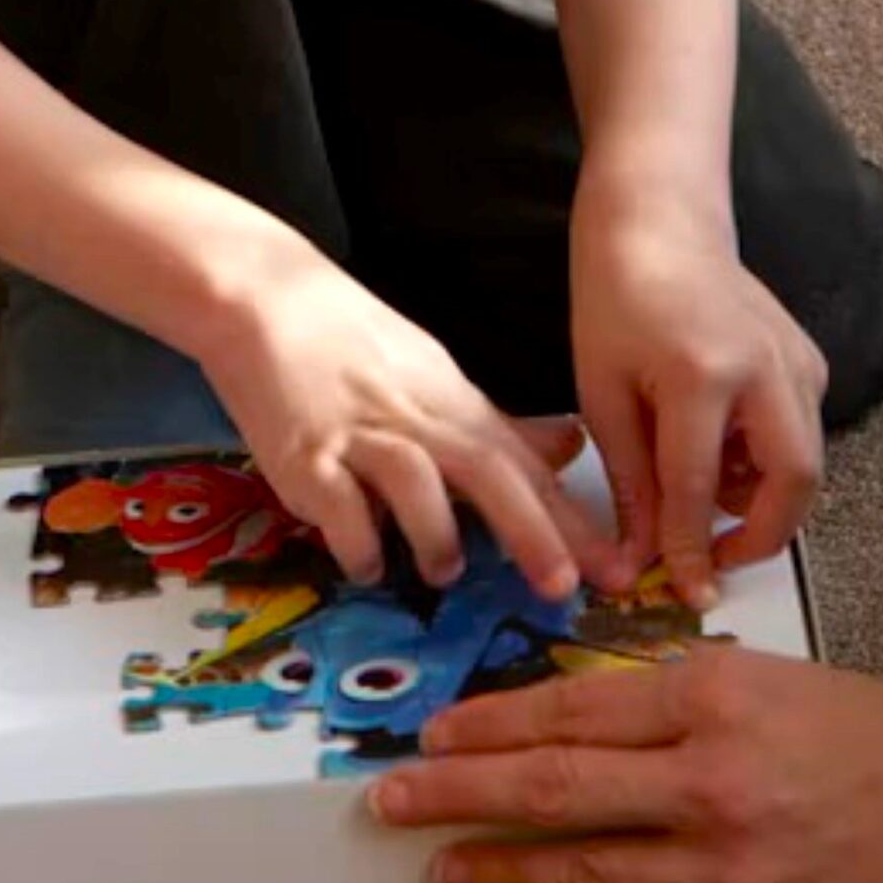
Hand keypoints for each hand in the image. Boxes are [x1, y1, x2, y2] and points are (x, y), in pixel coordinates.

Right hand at [199, 253, 613, 594]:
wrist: (264, 295)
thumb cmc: (352, 341)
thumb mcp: (434, 373)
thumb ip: (496, 424)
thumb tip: (570, 448)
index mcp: (451, 399)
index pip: (524, 462)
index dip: (571, 515)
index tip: (617, 565)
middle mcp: (414, 416)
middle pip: (486, 470)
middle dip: (531, 531)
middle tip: (564, 587)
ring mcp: (357, 433)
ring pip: (414, 481)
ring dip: (437, 535)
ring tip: (445, 570)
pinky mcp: (303, 453)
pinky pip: (337, 505)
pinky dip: (357, 541)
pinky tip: (366, 564)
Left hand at [369, 644, 882, 882]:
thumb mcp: (795, 685)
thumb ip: (700, 699)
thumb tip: (611, 717)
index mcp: (721, 690)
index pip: (574, 703)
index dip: (493, 722)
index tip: (434, 734)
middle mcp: (712, 772)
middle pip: (554, 777)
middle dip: (458, 788)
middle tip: (388, 796)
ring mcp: (729, 861)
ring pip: (582, 862)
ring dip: (497, 863)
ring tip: (436, 861)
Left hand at [571, 189, 827, 605]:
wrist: (659, 220)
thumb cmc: (615, 295)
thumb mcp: (603, 390)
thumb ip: (630, 480)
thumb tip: (640, 560)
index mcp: (702, 373)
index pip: (699, 488)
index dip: (690, 550)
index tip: (684, 592)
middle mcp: (766, 369)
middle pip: (792, 484)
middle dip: (761, 539)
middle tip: (716, 562)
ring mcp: (798, 361)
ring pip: (804, 463)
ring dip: (760, 498)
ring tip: (698, 485)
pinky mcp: (810, 359)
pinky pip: (802, 433)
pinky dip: (768, 462)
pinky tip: (719, 447)